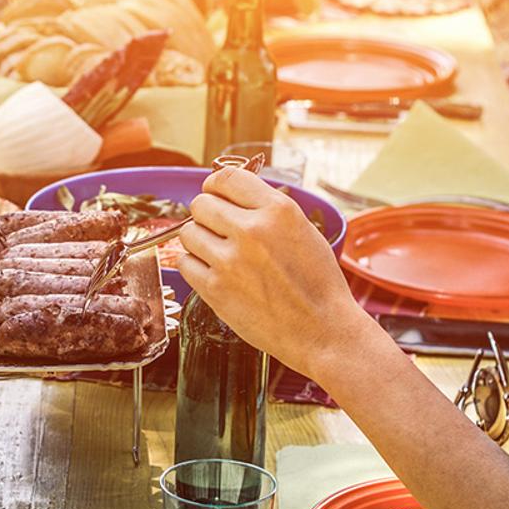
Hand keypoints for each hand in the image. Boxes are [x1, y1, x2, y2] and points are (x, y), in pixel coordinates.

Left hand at [176, 167, 366, 378]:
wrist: (323, 331)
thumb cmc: (317, 283)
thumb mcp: (303, 230)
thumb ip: (267, 209)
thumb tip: (232, 195)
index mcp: (277, 210)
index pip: (226, 177)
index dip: (215, 185)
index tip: (215, 195)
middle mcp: (251, 230)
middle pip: (200, 204)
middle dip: (207, 215)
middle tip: (218, 230)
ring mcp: (230, 260)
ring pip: (187, 233)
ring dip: (199, 241)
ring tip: (218, 253)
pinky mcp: (215, 289)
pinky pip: (185, 263)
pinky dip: (195, 266)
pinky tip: (213, 273)